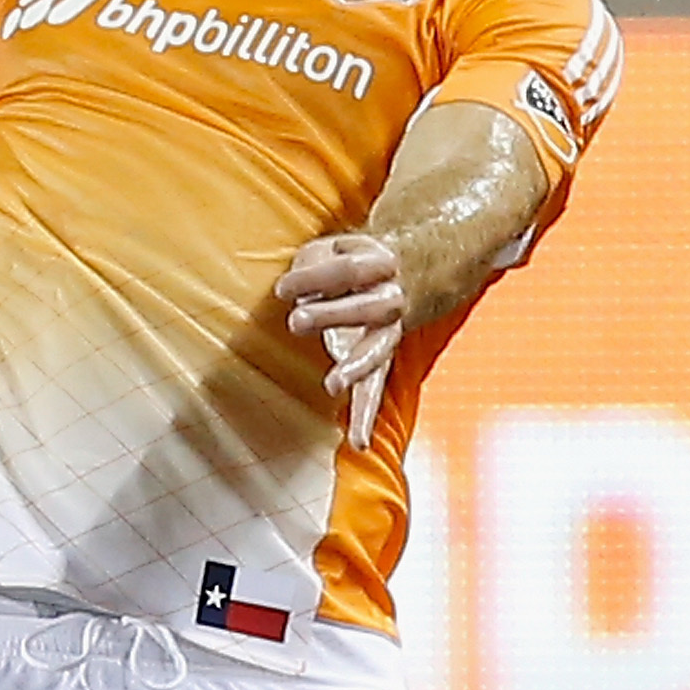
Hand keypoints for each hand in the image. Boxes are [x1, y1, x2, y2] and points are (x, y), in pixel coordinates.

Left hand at [276, 232, 403, 450]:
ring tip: (333, 385)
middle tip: (296, 321)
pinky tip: (359, 442)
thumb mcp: (332, 247)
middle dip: (330, 314)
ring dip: (353, 368)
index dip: (314, 277)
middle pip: (366, 308)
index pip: (348, 270)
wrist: (409, 271)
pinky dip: (366, 416)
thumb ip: (313, 262)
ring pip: (377, 351)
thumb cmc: (354, 261)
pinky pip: (375, 388)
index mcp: (381, 263)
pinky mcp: (380, 358)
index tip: (281, 289)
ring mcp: (390, 332)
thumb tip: (293, 287)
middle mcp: (392, 299)